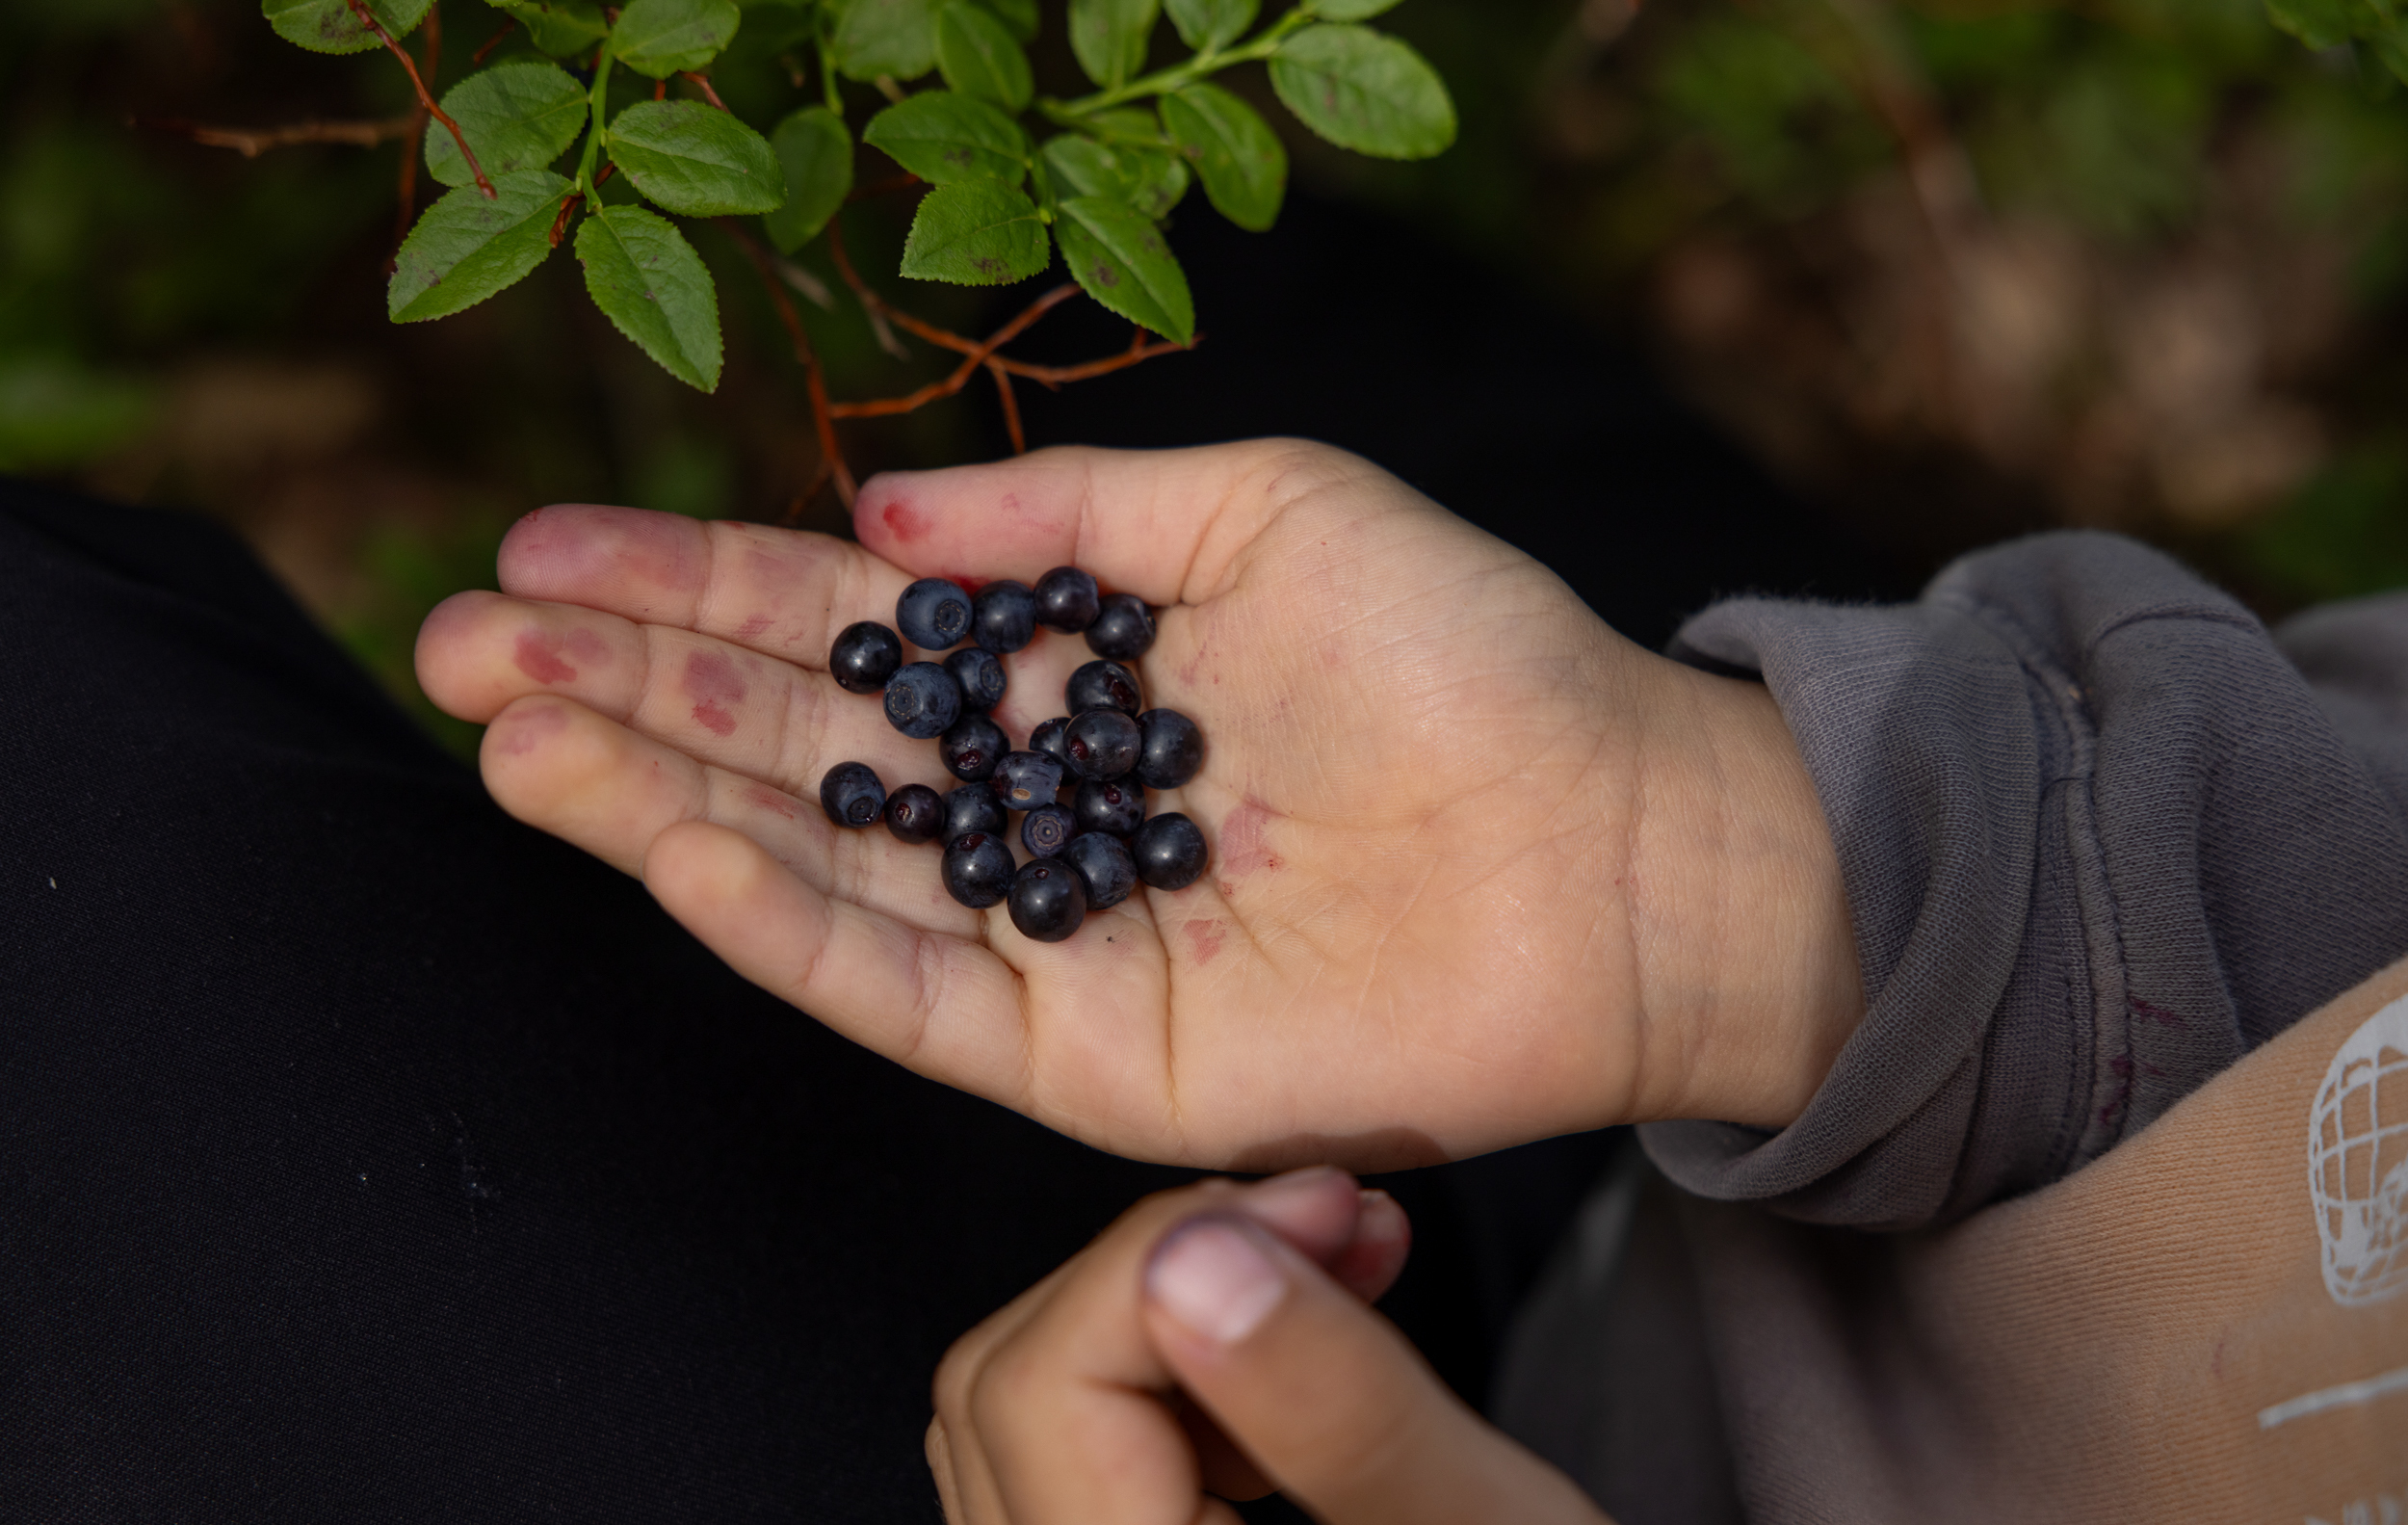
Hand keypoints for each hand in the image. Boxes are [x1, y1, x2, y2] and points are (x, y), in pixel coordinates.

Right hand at [415, 440, 1858, 1168]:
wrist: (1615, 840)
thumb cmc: (1463, 652)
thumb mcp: (1256, 508)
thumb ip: (1061, 513)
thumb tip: (869, 508)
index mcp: (1064, 677)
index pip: (837, 633)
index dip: (686, 590)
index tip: (541, 550)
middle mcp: (1029, 811)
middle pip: (789, 752)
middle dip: (621, 692)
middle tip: (457, 642)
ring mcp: (1044, 938)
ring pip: (810, 872)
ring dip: (651, 801)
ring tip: (511, 733)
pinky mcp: (1079, 1052)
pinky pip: (898, 989)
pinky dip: (777, 921)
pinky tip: (662, 843)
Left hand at [928, 1166, 1611, 1524]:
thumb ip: (1338, 1407)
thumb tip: (1189, 1256)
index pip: (1040, 1392)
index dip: (1169, 1258)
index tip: (1320, 1204)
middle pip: (1014, 1389)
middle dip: (1176, 1267)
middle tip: (1335, 1221)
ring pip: (1040, 1411)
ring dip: (1184, 1305)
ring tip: (1339, 1267)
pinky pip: (1085, 1457)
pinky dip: (1187, 1371)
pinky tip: (1302, 1348)